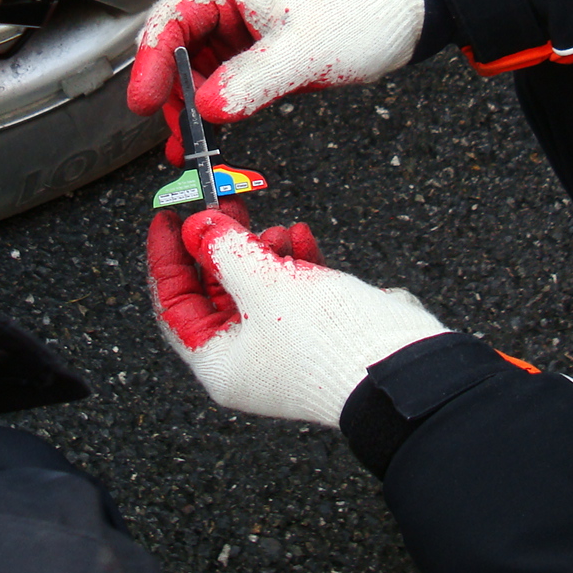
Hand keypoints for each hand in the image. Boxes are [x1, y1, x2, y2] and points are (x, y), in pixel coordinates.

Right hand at [126, 0, 423, 162]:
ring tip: (190, 147)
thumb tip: (207, 108)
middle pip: (178, 49)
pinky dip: (217, 107)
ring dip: (192, 107)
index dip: (152, 63)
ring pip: (199, 70)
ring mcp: (243, 28)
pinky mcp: (260, 51)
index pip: (171, 20)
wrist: (401, 6)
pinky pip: (226, 80)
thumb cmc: (359, 8)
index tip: (145, 103)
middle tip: (178, 137)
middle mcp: (230, 3)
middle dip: (173, 95)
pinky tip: (214, 134)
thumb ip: (253, 80)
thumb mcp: (305, 49)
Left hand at [147, 206, 448, 425]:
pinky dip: (293, 262)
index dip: (168, 257)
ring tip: (276, 230)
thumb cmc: (328, 342)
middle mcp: (246, 360)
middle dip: (221, 245)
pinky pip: (292, 291)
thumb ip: (224, 250)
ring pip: (256, 287)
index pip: (174, 305)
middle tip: (224, 205)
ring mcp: (282, 349)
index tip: (169, 217)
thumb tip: (198, 226)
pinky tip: (301, 238)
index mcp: (219, 364)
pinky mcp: (316, 334)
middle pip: (217, 291)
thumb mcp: (263, 283)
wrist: (404, 367)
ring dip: (262, 250)